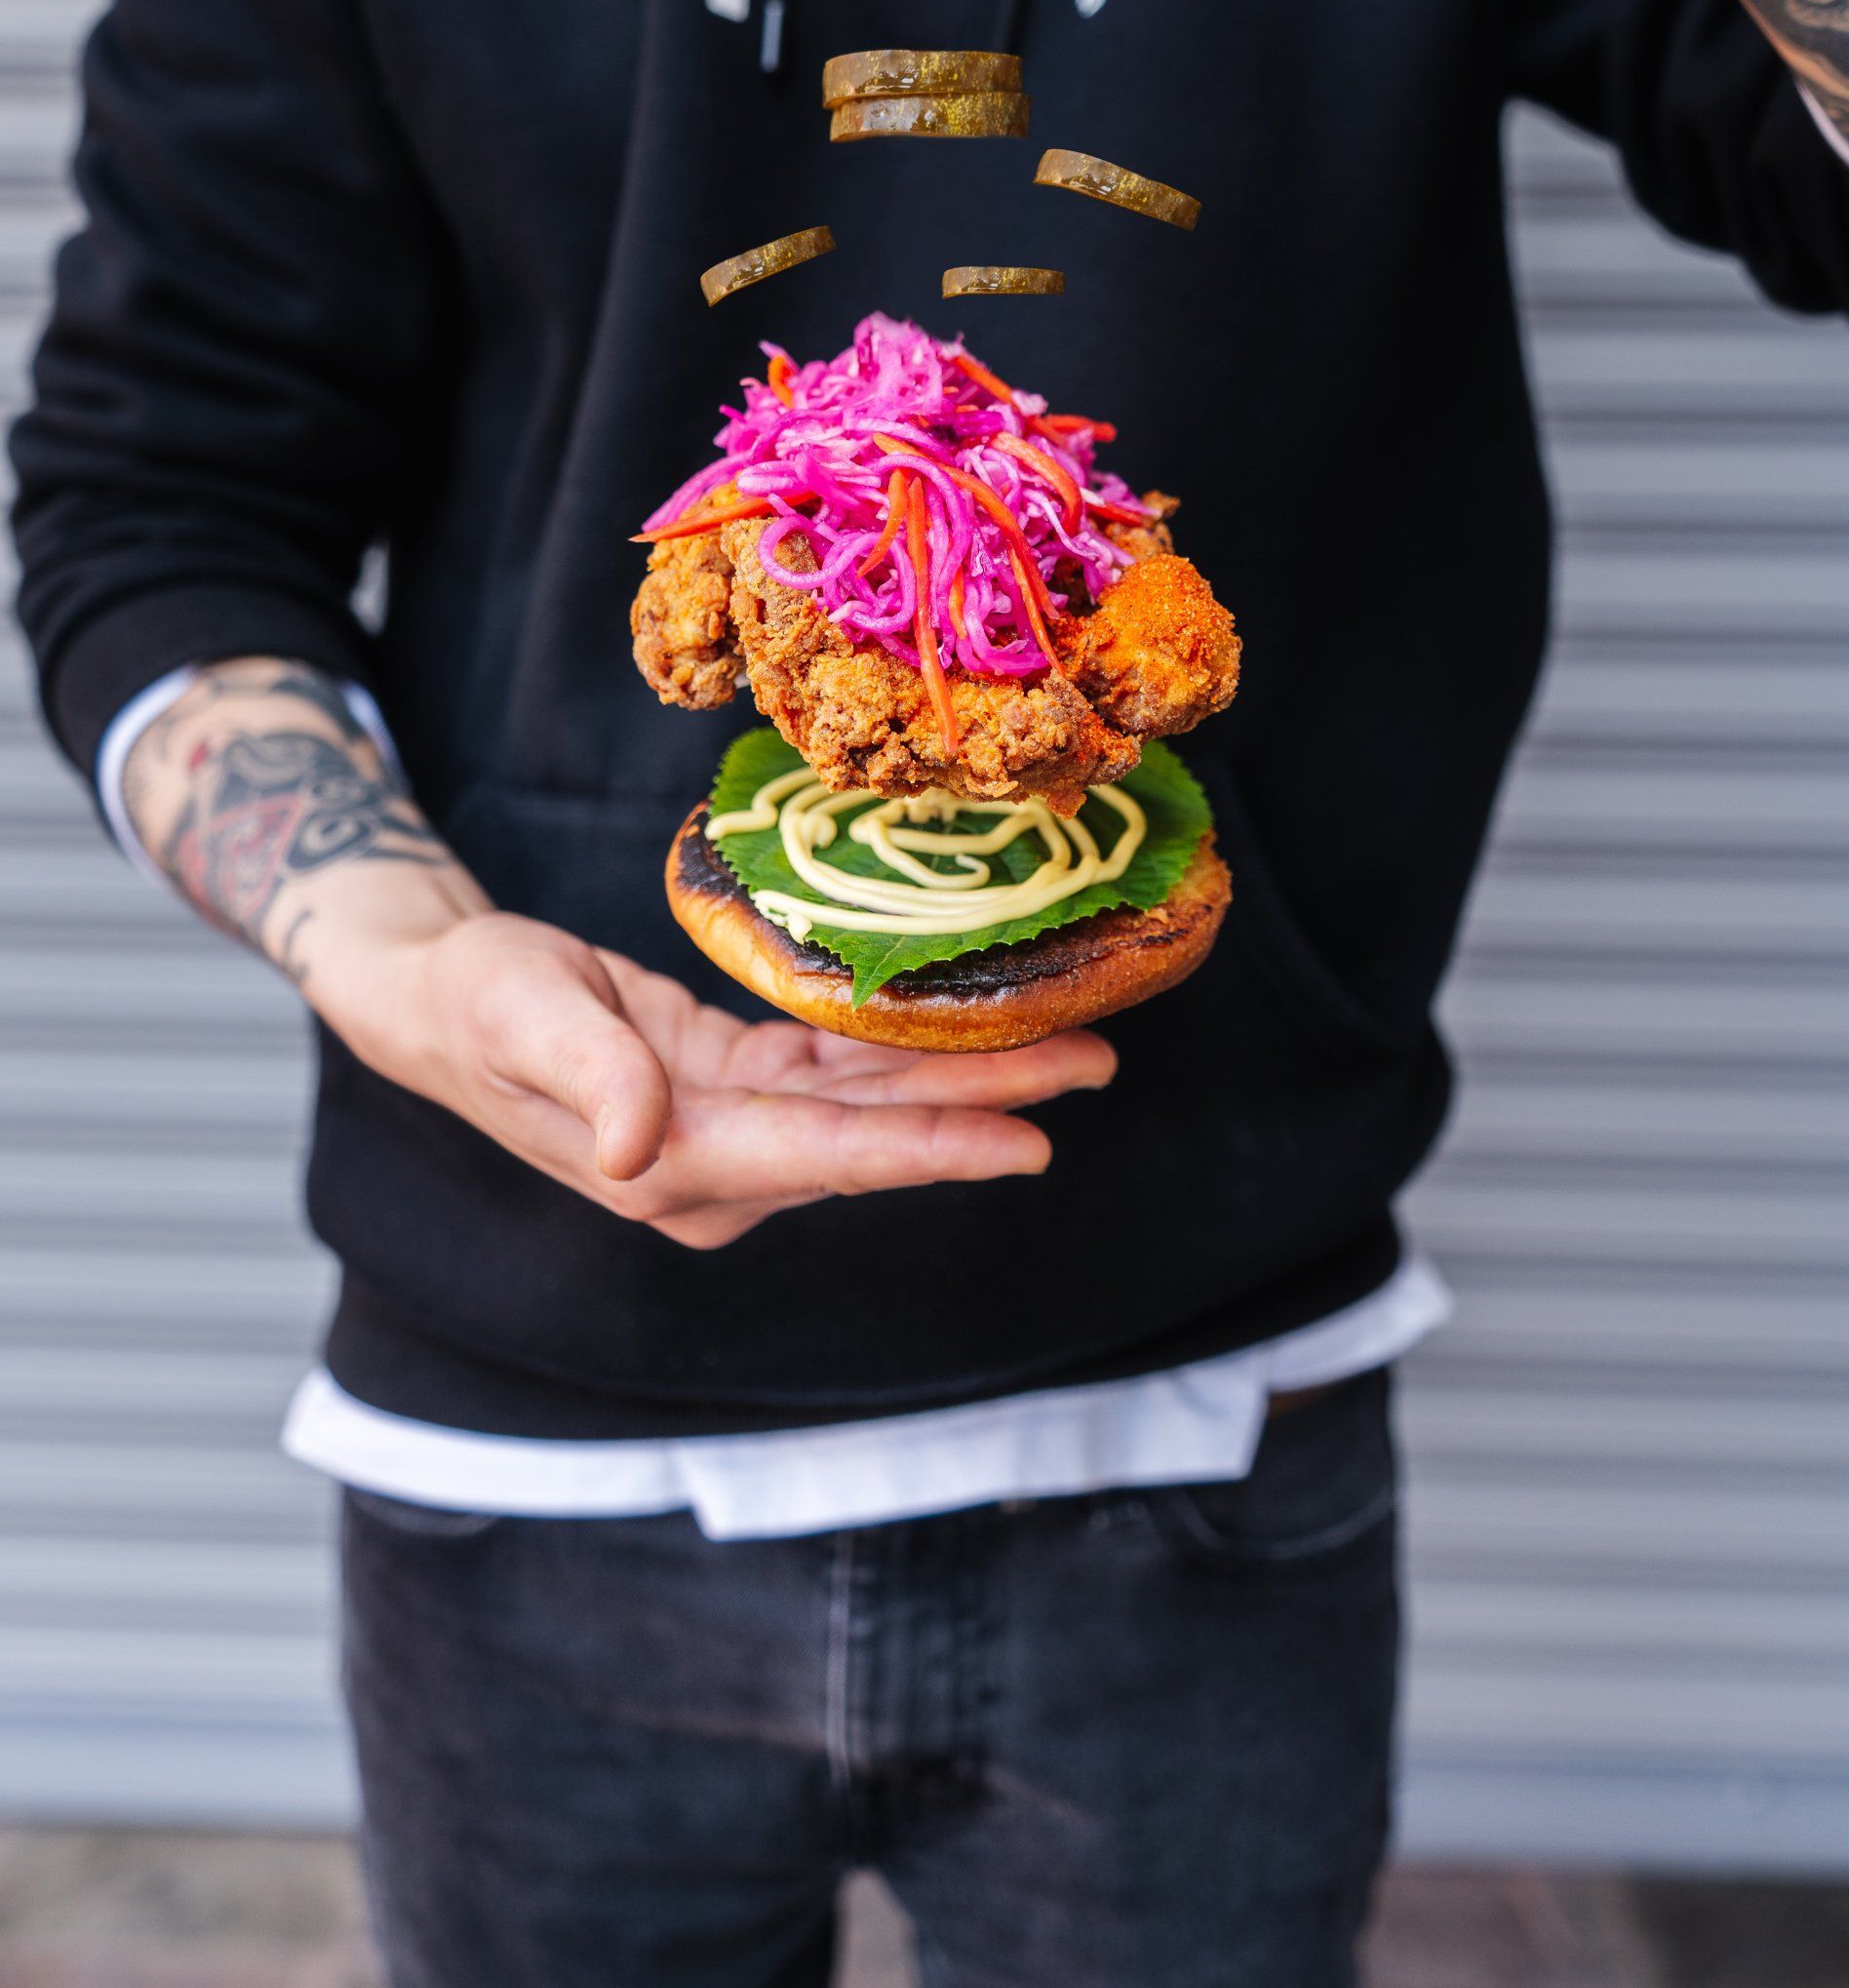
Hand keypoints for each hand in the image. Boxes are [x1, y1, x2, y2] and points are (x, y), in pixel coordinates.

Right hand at [325, 910, 1115, 1250]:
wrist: (435, 996)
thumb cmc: (471, 999)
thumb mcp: (520, 1014)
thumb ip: (589, 1071)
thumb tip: (642, 1150)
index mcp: (671, 1165)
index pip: (827, 1157)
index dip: (932, 1147)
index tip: (1032, 1139)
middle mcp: (714, 1169)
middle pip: (874, 1138)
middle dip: (987, 1106)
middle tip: (1097, 1063)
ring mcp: (728, 1137)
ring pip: (868, 1108)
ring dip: (965, 1078)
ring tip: (1070, 1044)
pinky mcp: (734, 1091)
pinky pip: (837, 1076)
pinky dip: (904, 1053)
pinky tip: (967, 1024)